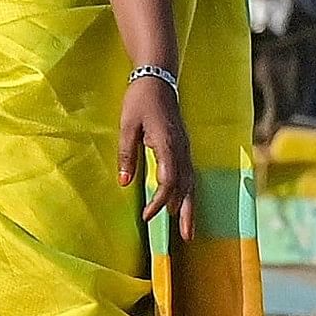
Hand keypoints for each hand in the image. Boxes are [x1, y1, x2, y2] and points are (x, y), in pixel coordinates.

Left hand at [119, 71, 193, 236]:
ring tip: (188, 228)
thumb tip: (124, 182)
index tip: (147, 217)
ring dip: (190, 206)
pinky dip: (188, 192)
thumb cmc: (139, 100)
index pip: (169, 181)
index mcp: (167, 144)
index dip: (159, 202)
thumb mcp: (126, 126)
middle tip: (186, 237)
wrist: (158, 78)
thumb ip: (126, 154)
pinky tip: (185, 204)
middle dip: (186, 213)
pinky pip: (189, 174)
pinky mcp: (183, 146)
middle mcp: (182, 149)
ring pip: (192, 182)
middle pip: (187, 187)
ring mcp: (185, 147)